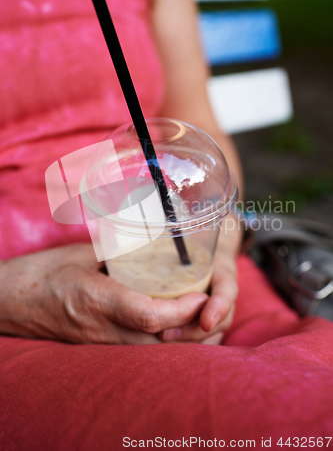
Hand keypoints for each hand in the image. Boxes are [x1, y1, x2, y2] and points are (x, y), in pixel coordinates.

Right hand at [0, 244, 207, 344]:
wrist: (9, 303)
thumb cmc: (41, 273)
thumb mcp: (80, 253)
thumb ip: (117, 250)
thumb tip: (150, 242)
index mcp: (94, 299)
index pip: (146, 315)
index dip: (181, 310)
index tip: (202, 295)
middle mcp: (100, 329)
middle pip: (158, 344)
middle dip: (195, 331)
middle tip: (213, 307)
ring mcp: (99, 344)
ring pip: (153, 355)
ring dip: (185, 342)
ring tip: (205, 319)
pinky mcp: (99, 349)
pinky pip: (141, 354)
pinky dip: (167, 345)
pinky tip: (181, 330)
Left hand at [159, 217, 240, 344]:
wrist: (212, 240)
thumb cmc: (195, 232)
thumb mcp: (187, 225)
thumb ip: (170, 224)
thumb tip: (134, 216)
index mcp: (221, 268)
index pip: (227, 289)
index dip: (219, 305)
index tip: (205, 319)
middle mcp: (222, 290)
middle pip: (220, 318)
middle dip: (197, 331)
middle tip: (166, 335)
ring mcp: (218, 305)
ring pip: (213, 331)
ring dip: (192, 340)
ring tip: (162, 340)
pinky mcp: (208, 317)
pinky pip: (206, 336)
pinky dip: (191, 344)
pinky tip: (168, 347)